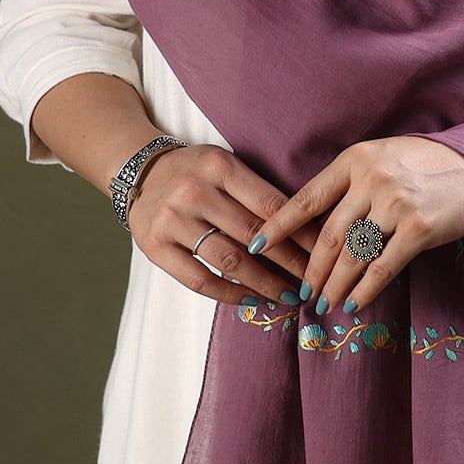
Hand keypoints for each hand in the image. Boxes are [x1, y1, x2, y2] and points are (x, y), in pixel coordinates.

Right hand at [126, 144, 320, 307]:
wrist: (139, 171)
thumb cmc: (196, 171)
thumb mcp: (226, 165)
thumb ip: (258, 191)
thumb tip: (308, 228)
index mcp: (219, 166)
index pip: (270, 204)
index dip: (302, 232)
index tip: (324, 253)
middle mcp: (194, 191)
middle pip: (254, 235)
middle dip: (290, 263)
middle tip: (314, 281)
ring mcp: (172, 220)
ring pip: (229, 260)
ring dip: (265, 283)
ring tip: (289, 296)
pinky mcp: (156, 247)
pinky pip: (198, 279)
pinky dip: (228, 293)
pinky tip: (252, 298)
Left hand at [244, 136, 463, 317]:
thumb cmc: (427, 163)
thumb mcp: (382, 157)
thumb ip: (350, 182)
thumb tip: (314, 221)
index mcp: (356, 160)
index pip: (306, 198)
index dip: (278, 226)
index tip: (256, 245)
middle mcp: (372, 180)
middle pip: (328, 236)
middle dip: (310, 270)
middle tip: (300, 291)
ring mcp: (396, 204)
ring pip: (353, 256)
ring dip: (334, 286)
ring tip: (323, 304)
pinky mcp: (419, 228)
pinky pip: (383, 267)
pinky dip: (365, 290)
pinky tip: (353, 304)